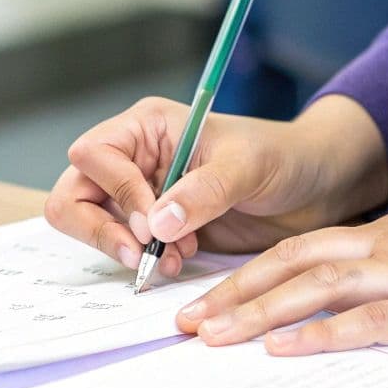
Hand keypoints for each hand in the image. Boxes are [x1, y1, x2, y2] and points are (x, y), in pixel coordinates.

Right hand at [44, 95, 387, 275]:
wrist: (313, 188)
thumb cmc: (281, 158)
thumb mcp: (245, 168)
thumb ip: (201, 192)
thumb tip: (154, 224)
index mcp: (145, 127)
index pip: (92, 157)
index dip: (117, 193)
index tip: (152, 223)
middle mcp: (133, 158)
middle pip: (74, 194)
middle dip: (100, 230)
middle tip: (140, 256)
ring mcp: (140, 194)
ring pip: (93, 225)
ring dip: (124, 249)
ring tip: (173, 259)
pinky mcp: (155, 227)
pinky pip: (124, 248)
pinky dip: (145, 261)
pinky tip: (183, 260)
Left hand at [176, 188, 387, 352]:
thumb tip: (372, 308)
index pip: (303, 250)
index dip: (251, 274)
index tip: (209, 299)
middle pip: (293, 265)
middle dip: (233, 293)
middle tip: (185, 322)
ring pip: (317, 288)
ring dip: (258, 312)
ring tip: (211, 335)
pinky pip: (372, 320)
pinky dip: (323, 334)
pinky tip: (285, 347)